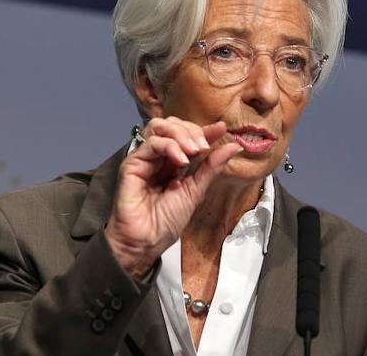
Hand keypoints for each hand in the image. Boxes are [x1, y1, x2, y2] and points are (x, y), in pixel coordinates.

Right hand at [103, 117, 241, 277]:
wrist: (146, 241)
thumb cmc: (167, 222)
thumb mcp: (196, 191)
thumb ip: (211, 167)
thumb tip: (234, 146)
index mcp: (173, 162)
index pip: (187, 136)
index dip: (204, 130)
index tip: (221, 129)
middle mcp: (158, 157)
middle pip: (172, 125)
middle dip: (191, 130)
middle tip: (204, 146)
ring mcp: (144, 158)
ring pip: (160, 127)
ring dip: (181, 134)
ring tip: (194, 151)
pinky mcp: (132, 163)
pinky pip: (151, 143)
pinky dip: (170, 146)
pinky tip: (181, 160)